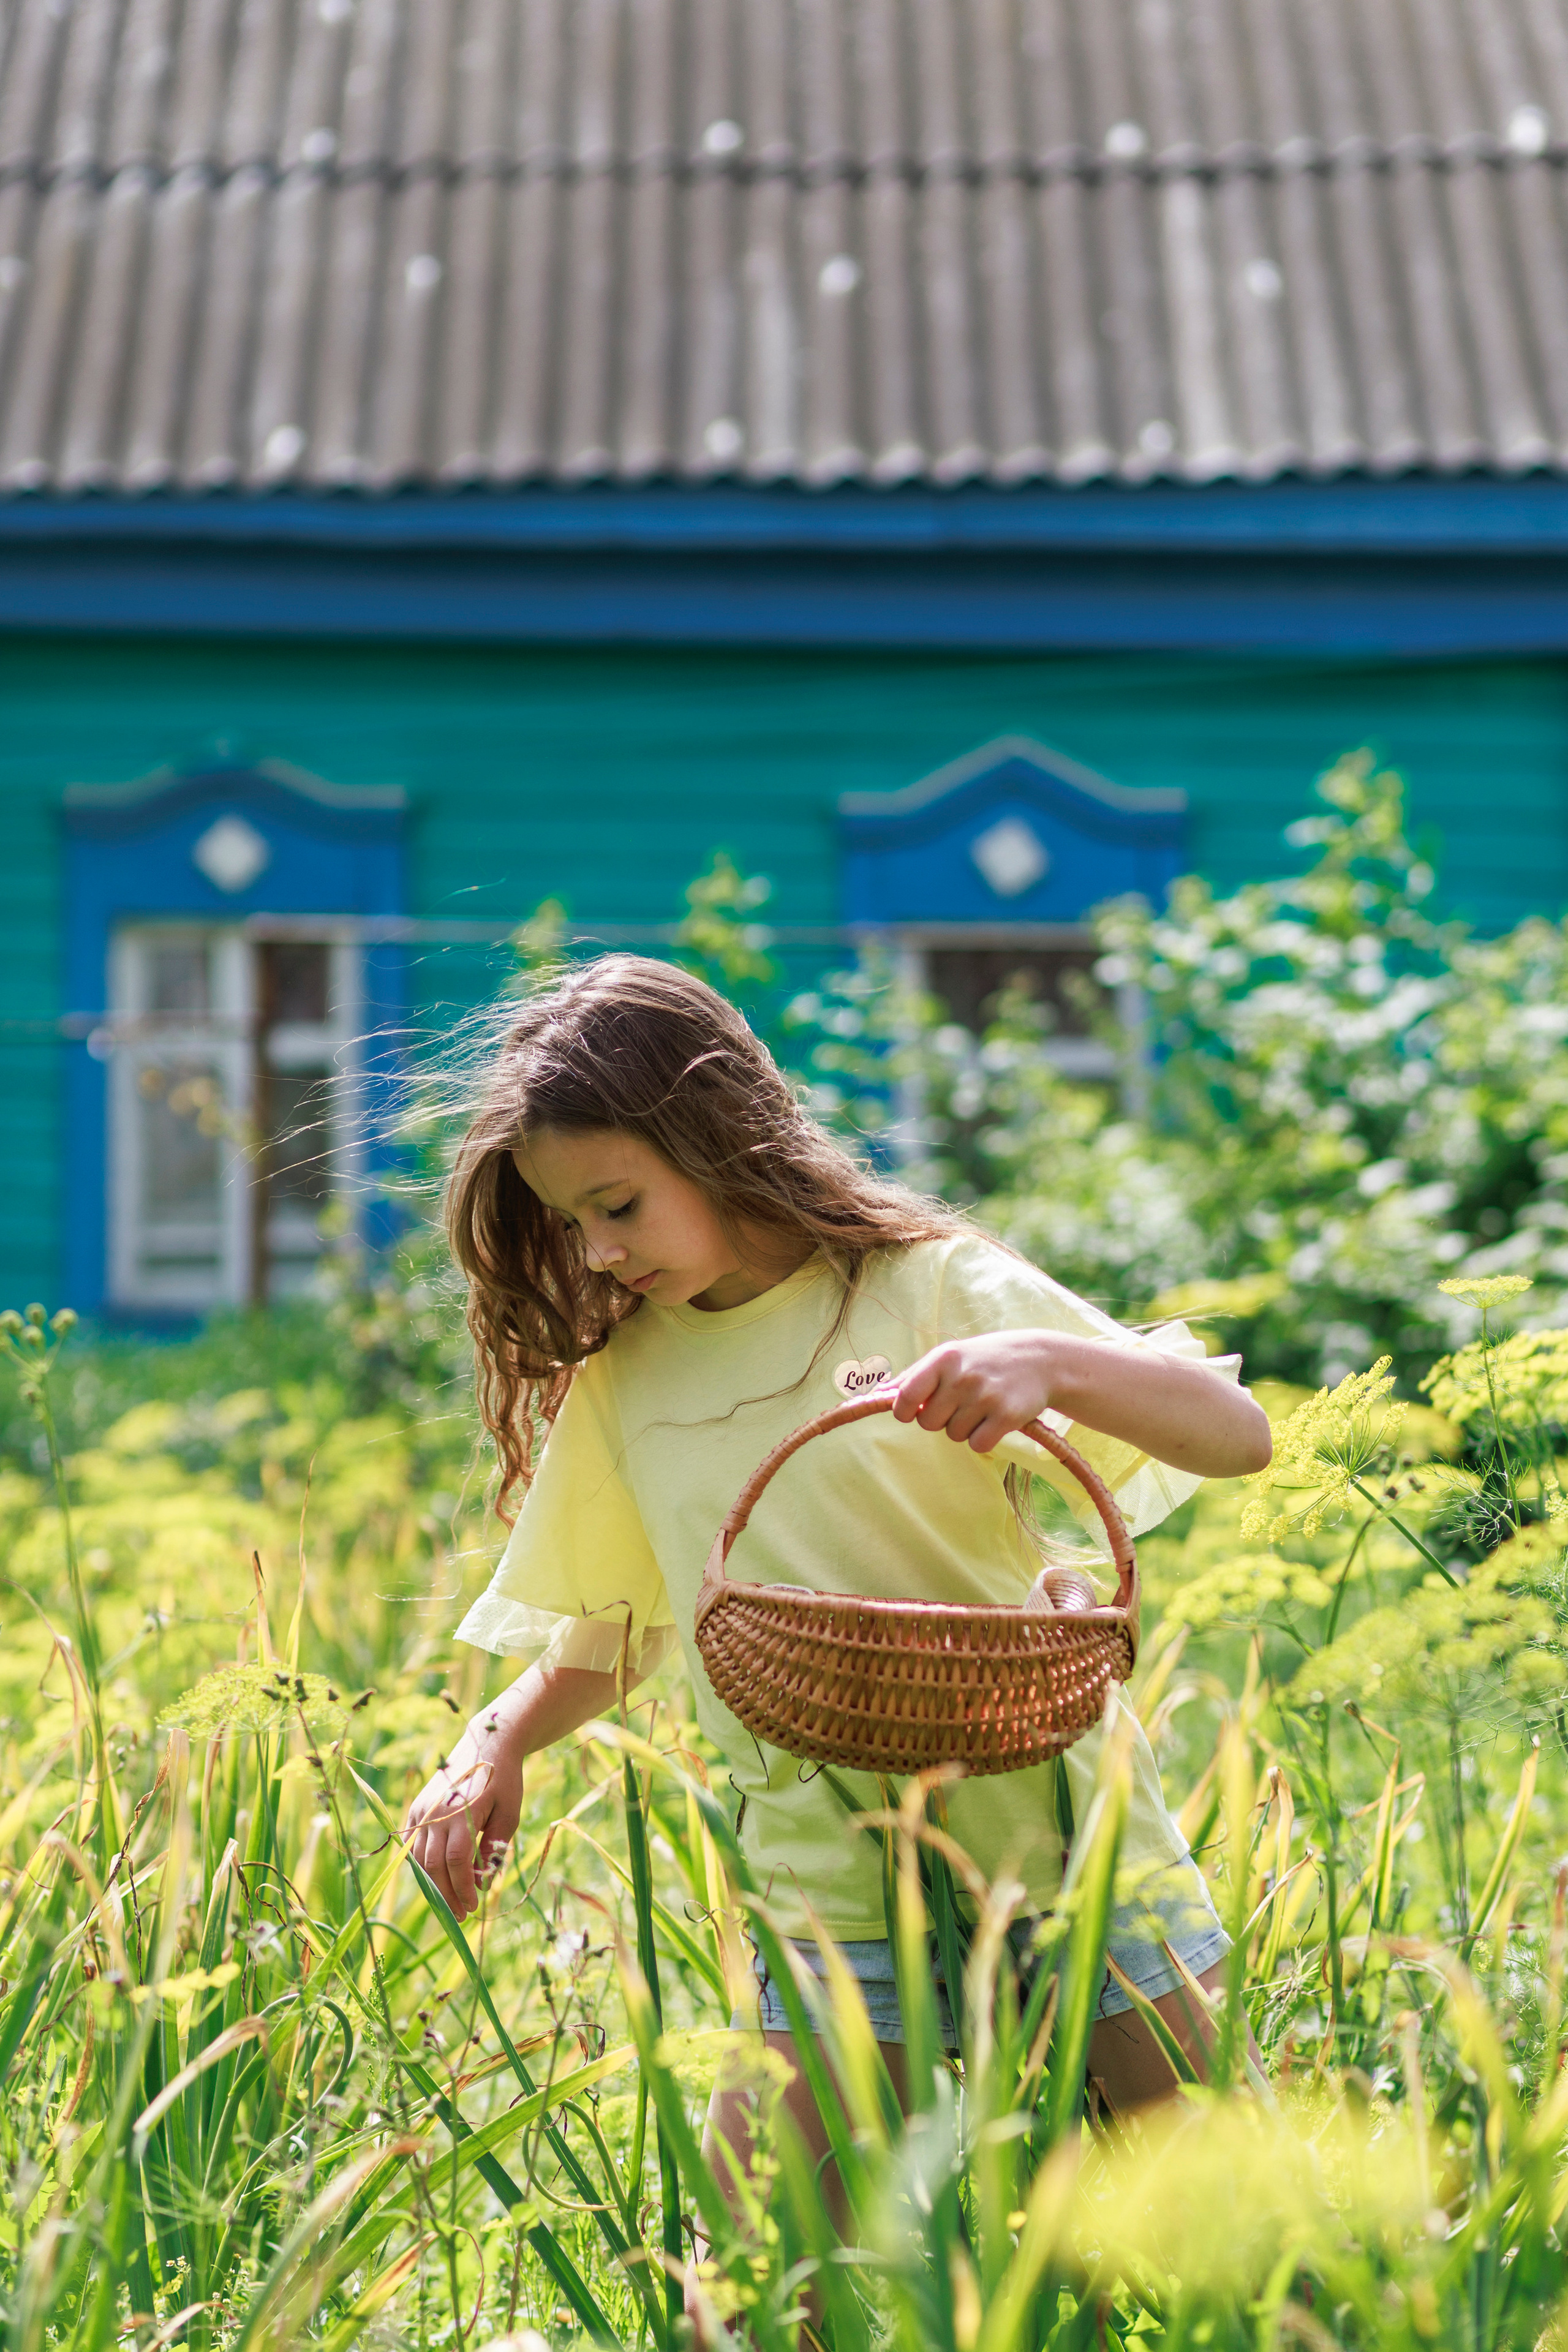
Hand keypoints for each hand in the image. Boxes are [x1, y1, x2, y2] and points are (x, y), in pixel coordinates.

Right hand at [405, 1712, 523, 1920]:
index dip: (462, 1889)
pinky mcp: (417, 1806)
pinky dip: (420, 1863)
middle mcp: (436, 1812)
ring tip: (448, 1901)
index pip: (456, 1863)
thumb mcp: (509, 1814)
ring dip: (432, 1883)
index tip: (473, 1907)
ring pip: (418, 1858)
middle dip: (446, 1894)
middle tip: (460, 1914)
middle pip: (434, 1865)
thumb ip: (493, 1849)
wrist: (487, 1741)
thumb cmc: (504, 1780)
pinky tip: (435, 1877)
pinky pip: (412, 1843)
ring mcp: (422, 1808)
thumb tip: (480, 1883)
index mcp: (462, 1813)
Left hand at [890, 1332, 1064, 1452]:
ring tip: (982, 1405)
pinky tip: (995, 1419)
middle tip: (961, 1402)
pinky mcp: (1007, 1416)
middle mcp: (963, 1376)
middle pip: (928, 1423)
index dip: (903, 1411)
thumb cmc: (985, 1359)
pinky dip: (983, 1438)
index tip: (911, 1412)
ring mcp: (986, 1397)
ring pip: (953, 1435)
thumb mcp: (950, 1356)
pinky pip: (977, 1445)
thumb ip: (914, 1376)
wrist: (1040, 1360)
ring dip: (964, 1427)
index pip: (905, 1396)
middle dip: (941, 1418)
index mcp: (943, 1358)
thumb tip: (877, 1395)